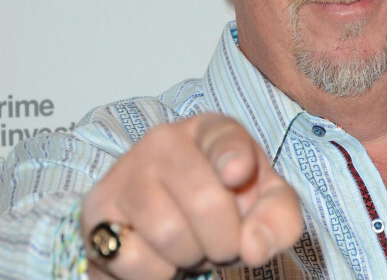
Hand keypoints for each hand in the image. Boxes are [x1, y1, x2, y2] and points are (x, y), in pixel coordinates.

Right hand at [82, 114, 302, 278]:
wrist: (160, 219)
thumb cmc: (222, 202)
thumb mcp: (262, 202)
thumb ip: (279, 218)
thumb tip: (254, 246)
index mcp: (212, 130)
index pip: (225, 139)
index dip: (235, 159)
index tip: (237, 175)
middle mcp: (166, 140)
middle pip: (206, 202)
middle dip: (224, 241)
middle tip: (222, 242)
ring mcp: (128, 171)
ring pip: (170, 235)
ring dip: (190, 257)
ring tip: (190, 244)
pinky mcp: (98, 209)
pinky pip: (135, 260)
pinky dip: (157, 273)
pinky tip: (159, 253)